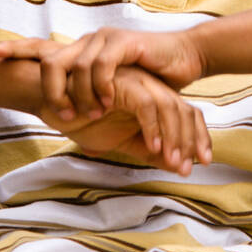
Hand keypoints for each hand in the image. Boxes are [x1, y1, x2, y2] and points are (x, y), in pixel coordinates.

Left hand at [0, 27, 204, 119]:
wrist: (181, 60)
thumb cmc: (147, 79)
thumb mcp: (109, 91)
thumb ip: (85, 96)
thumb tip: (59, 114)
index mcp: (79, 52)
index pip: (39, 48)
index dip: (13, 50)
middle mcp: (86, 41)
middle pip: (49, 58)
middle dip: (47, 89)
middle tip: (57, 115)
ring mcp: (104, 40)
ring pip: (75, 66)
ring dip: (81, 96)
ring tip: (92, 115)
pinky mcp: (123, 43)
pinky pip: (102, 65)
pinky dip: (102, 86)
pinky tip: (109, 101)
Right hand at [46, 64, 211, 175]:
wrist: (51, 99)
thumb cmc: (83, 117)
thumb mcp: (122, 141)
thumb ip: (148, 151)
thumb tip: (176, 167)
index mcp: (153, 98)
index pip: (186, 115)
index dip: (197, 139)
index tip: (200, 164)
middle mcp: (150, 87)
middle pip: (184, 110)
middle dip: (190, 141)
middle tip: (188, 169)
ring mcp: (138, 82)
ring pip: (169, 106)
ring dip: (174, 137)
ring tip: (173, 162)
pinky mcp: (124, 82)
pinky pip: (146, 104)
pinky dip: (152, 126)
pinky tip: (153, 146)